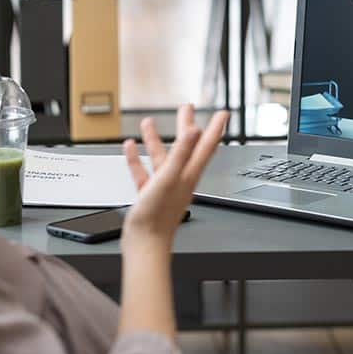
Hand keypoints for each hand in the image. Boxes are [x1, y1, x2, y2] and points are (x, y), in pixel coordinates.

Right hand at [122, 104, 229, 253]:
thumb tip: (195, 131)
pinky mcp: (150, 195)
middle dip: (186, 126)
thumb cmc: (158, 217)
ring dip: (156, 140)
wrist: (145, 245)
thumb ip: (182, 154)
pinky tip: (130, 149)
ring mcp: (165, 187)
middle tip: (186, 108)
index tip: (223, 113)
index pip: (207, 146)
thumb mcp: (169, 178)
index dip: (216, 128)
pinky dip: (137, 159)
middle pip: (187, 147)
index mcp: (189, 174)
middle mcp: (180, 179)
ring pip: (163, 158)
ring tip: (147, 123)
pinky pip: (144, 172)